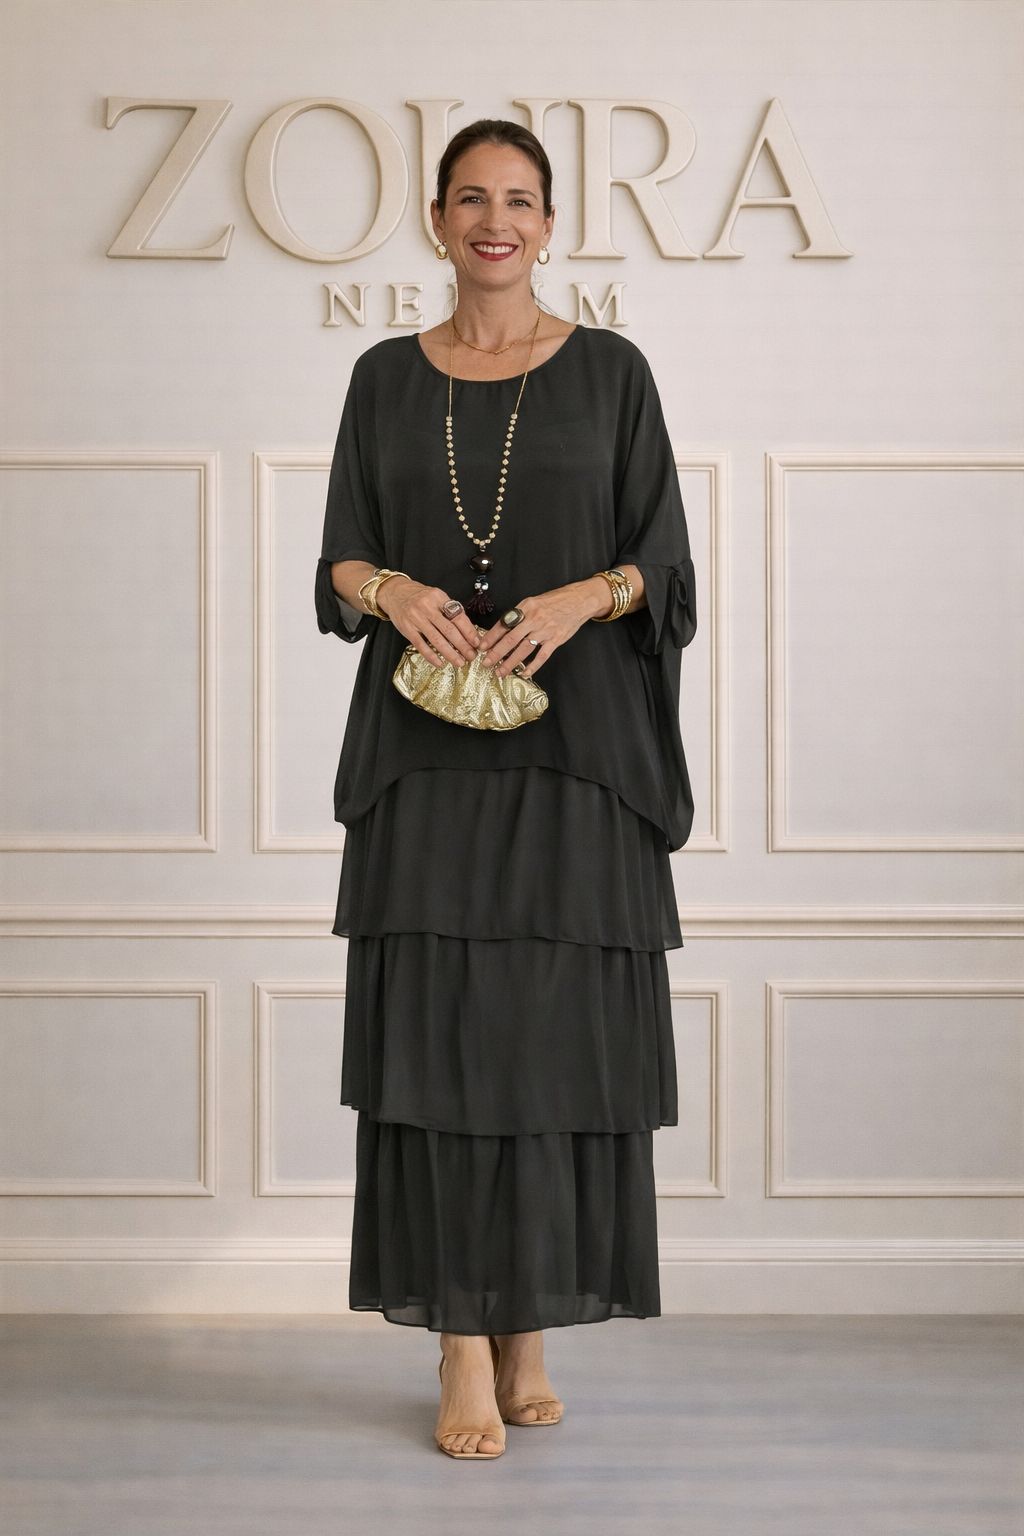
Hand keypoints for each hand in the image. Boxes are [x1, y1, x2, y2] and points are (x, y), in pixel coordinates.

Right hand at [377, 577, 479, 667]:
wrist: (395, 593)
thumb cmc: (419, 597)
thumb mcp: (437, 597)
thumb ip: (450, 611)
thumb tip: (468, 631)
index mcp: (439, 597)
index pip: (458, 616)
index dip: (469, 631)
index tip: (477, 642)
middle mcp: (427, 607)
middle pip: (449, 630)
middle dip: (462, 645)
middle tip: (471, 656)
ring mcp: (416, 618)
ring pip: (436, 639)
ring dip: (450, 653)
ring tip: (459, 662)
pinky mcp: (407, 629)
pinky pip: (421, 645)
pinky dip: (431, 656)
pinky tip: (440, 663)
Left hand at [475, 582, 597, 678]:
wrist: (579, 601)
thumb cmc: (555, 601)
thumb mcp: (533, 602)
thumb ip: (519, 614)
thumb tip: (503, 629)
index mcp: (526, 608)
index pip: (504, 624)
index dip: (491, 637)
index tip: (481, 646)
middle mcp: (534, 619)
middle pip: (510, 640)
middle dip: (496, 653)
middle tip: (486, 663)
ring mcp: (545, 631)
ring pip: (523, 650)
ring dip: (510, 663)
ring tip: (500, 672)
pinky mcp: (556, 640)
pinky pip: (541, 656)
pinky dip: (532, 667)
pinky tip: (523, 673)